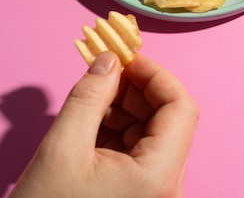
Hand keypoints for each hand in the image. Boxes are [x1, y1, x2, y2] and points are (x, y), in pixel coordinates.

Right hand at [10, 51, 198, 197]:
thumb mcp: (62, 148)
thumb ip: (90, 96)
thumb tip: (109, 60)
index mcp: (158, 176)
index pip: (181, 107)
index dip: (155, 75)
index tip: (126, 59)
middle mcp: (165, 186)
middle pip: (167, 118)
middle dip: (135, 90)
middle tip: (103, 75)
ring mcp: (153, 192)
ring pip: (152, 131)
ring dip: (124, 108)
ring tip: (90, 106)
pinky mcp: (139, 194)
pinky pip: (138, 149)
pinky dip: (117, 129)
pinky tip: (90, 127)